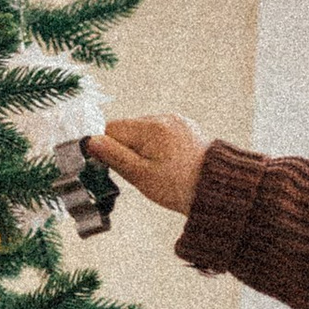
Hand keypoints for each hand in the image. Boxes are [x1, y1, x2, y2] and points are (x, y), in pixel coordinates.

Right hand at [87, 113, 210, 215]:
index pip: (111, 129)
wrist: (218, 190)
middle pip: (127, 129)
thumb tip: (90, 141)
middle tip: (140, 173)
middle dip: (126, 150)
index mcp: (151, 127)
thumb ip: (114, 156)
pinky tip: (168, 164)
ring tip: (157, 170)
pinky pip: (160, 134)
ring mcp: (177, 121)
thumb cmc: (179, 187)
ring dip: (142, 149)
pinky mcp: (186, 128)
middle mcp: (164, 118)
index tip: (115, 167)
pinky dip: (157, 148)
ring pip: (143, 132)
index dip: (107, 149)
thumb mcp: (141, 175)